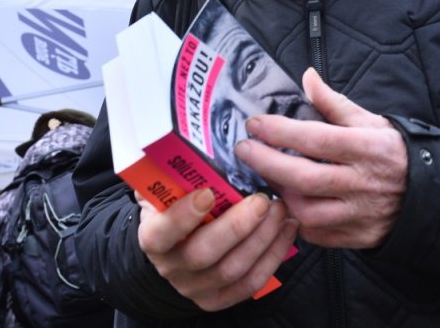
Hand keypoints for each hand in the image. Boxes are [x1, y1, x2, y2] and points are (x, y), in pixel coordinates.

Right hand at [136, 187, 297, 311]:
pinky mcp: (218, 299)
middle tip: (262, 201)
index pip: (163, 232)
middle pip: (205, 254)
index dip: (184, 215)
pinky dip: (273, 256)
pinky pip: (251, 283)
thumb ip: (169, 173)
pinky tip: (286, 231)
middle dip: (238, 227)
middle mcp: (171, 267)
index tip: (208, 192)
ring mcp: (195, 287)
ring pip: (233, 270)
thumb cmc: (174, 208)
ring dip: (262, 239)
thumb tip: (183, 141)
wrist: (173, 247)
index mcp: (153, 237)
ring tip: (280, 211)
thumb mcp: (164, 190)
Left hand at [234, 68, 406, 248]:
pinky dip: (296, 220)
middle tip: (244, 150)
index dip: (281, 132)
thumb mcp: (369, 121)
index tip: (254, 124)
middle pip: (304, 177)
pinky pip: (317, 234)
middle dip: (266, 162)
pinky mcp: (357, 237)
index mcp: (366, 148)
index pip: (316, 139)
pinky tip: (287, 202)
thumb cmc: (392, 152)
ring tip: (266, 176)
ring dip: (280, 193)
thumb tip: (307, 77)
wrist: (428, 195)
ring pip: (307, 211)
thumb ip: (333, 103)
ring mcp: (359, 214)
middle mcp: (362, 183)